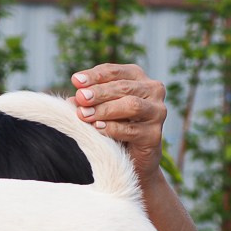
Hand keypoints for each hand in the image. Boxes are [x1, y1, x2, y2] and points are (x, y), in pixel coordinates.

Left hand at [70, 63, 167, 181]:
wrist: (134, 158)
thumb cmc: (116, 125)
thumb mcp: (102, 108)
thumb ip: (90, 101)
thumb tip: (73, 98)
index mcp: (139, 78)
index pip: (116, 72)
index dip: (95, 75)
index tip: (75, 80)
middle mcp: (153, 91)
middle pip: (124, 87)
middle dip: (99, 92)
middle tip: (81, 97)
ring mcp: (157, 112)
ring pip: (132, 105)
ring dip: (106, 109)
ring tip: (85, 114)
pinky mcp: (154, 134)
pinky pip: (132, 129)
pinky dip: (112, 128)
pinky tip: (97, 128)